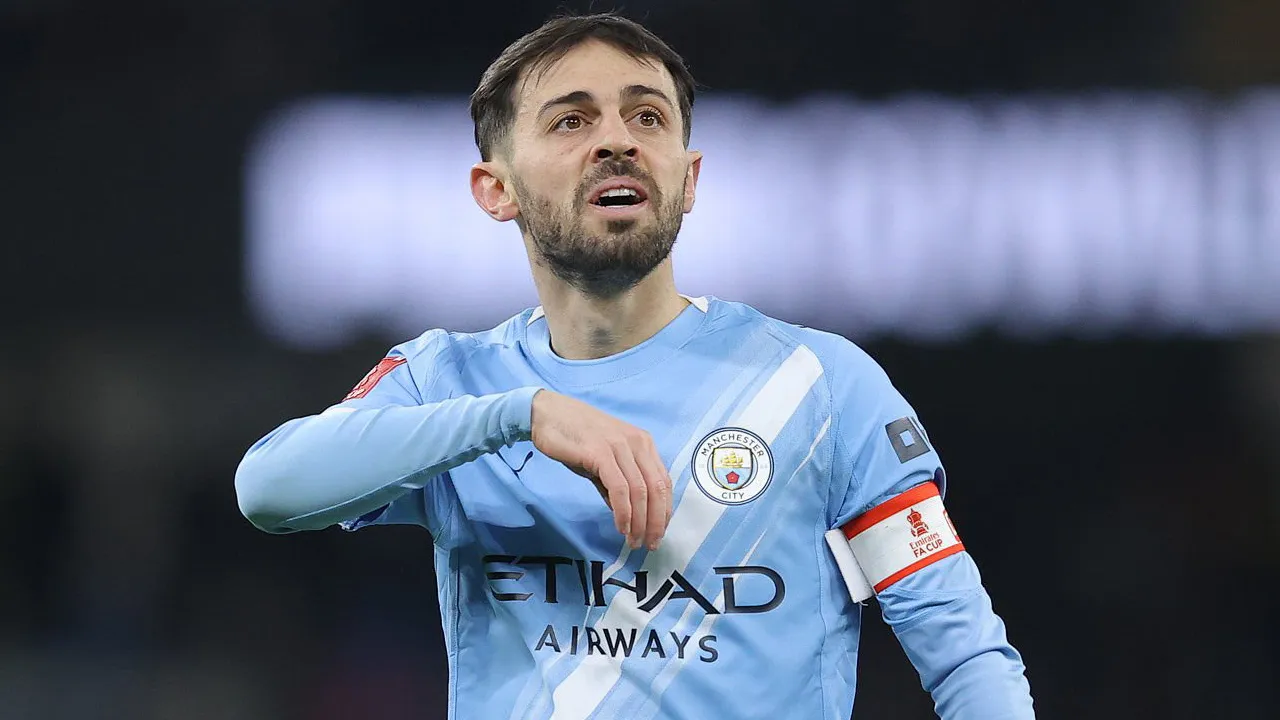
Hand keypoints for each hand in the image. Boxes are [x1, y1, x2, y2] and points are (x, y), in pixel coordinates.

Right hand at [530, 390, 671, 549]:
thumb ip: (617, 484)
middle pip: (656, 489)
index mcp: (643, 443)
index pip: (664, 482)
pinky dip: (624, 511)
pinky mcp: (600, 453)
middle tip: (650, 544)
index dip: (664, 510)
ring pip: (640, 491)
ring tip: (634, 541)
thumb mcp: (604, 460)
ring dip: (640, 521)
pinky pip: (619, 488)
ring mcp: (619, 446)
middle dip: (656, 521)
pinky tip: (621, 526)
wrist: (547, 414)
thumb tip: (626, 514)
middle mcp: (637, 443)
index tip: (659, 532)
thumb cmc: (575, 437)